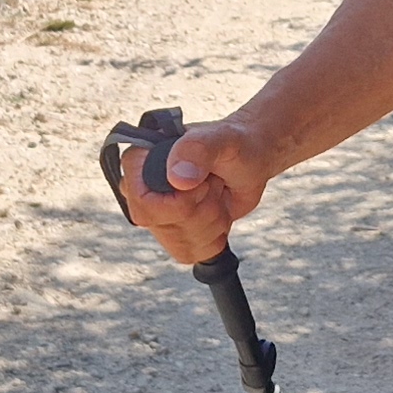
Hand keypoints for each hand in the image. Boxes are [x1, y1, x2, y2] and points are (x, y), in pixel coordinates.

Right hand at [111, 114, 272, 265]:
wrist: (251, 159)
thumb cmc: (235, 142)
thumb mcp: (222, 139)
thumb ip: (198, 150)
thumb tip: (178, 180)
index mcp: (141, 159)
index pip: (142, 204)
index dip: (179, 204)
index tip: (203, 184)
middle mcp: (142, 188)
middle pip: (163, 228)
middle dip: (202, 211)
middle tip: (215, 183)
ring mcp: (156, 212)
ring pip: (178, 244)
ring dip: (211, 222)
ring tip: (217, 194)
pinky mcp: (172, 230)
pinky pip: (188, 253)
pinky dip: (213, 238)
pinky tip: (217, 212)